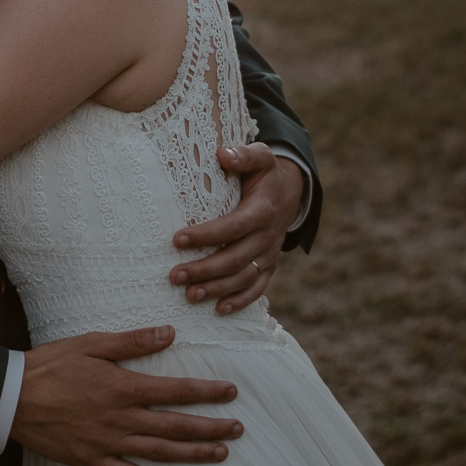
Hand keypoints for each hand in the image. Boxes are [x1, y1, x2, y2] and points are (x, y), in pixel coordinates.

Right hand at [10, 325, 243, 465]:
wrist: (11, 398)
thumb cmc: (50, 366)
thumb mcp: (91, 344)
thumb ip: (133, 342)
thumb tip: (170, 333)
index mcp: (124, 387)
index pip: (176, 391)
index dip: (206, 392)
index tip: (231, 392)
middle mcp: (122, 418)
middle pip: (176, 425)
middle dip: (210, 428)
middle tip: (238, 430)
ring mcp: (108, 443)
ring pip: (160, 452)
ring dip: (193, 454)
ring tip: (221, 454)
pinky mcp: (93, 461)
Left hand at [169, 145, 305, 314]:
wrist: (291, 191)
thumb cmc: (265, 173)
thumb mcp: (261, 156)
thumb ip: (243, 155)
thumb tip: (223, 154)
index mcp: (262, 210)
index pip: (232, 226)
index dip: (206, 235)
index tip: (177, 240)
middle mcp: (268, 236)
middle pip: (235, 258)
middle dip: (204, 270)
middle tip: (174, 276)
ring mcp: (269, 254)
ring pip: (243, 278)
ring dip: (217, 289)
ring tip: (189, 296)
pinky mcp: (269, 266)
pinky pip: (258, 288)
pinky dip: (240, 301)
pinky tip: (218, 310)